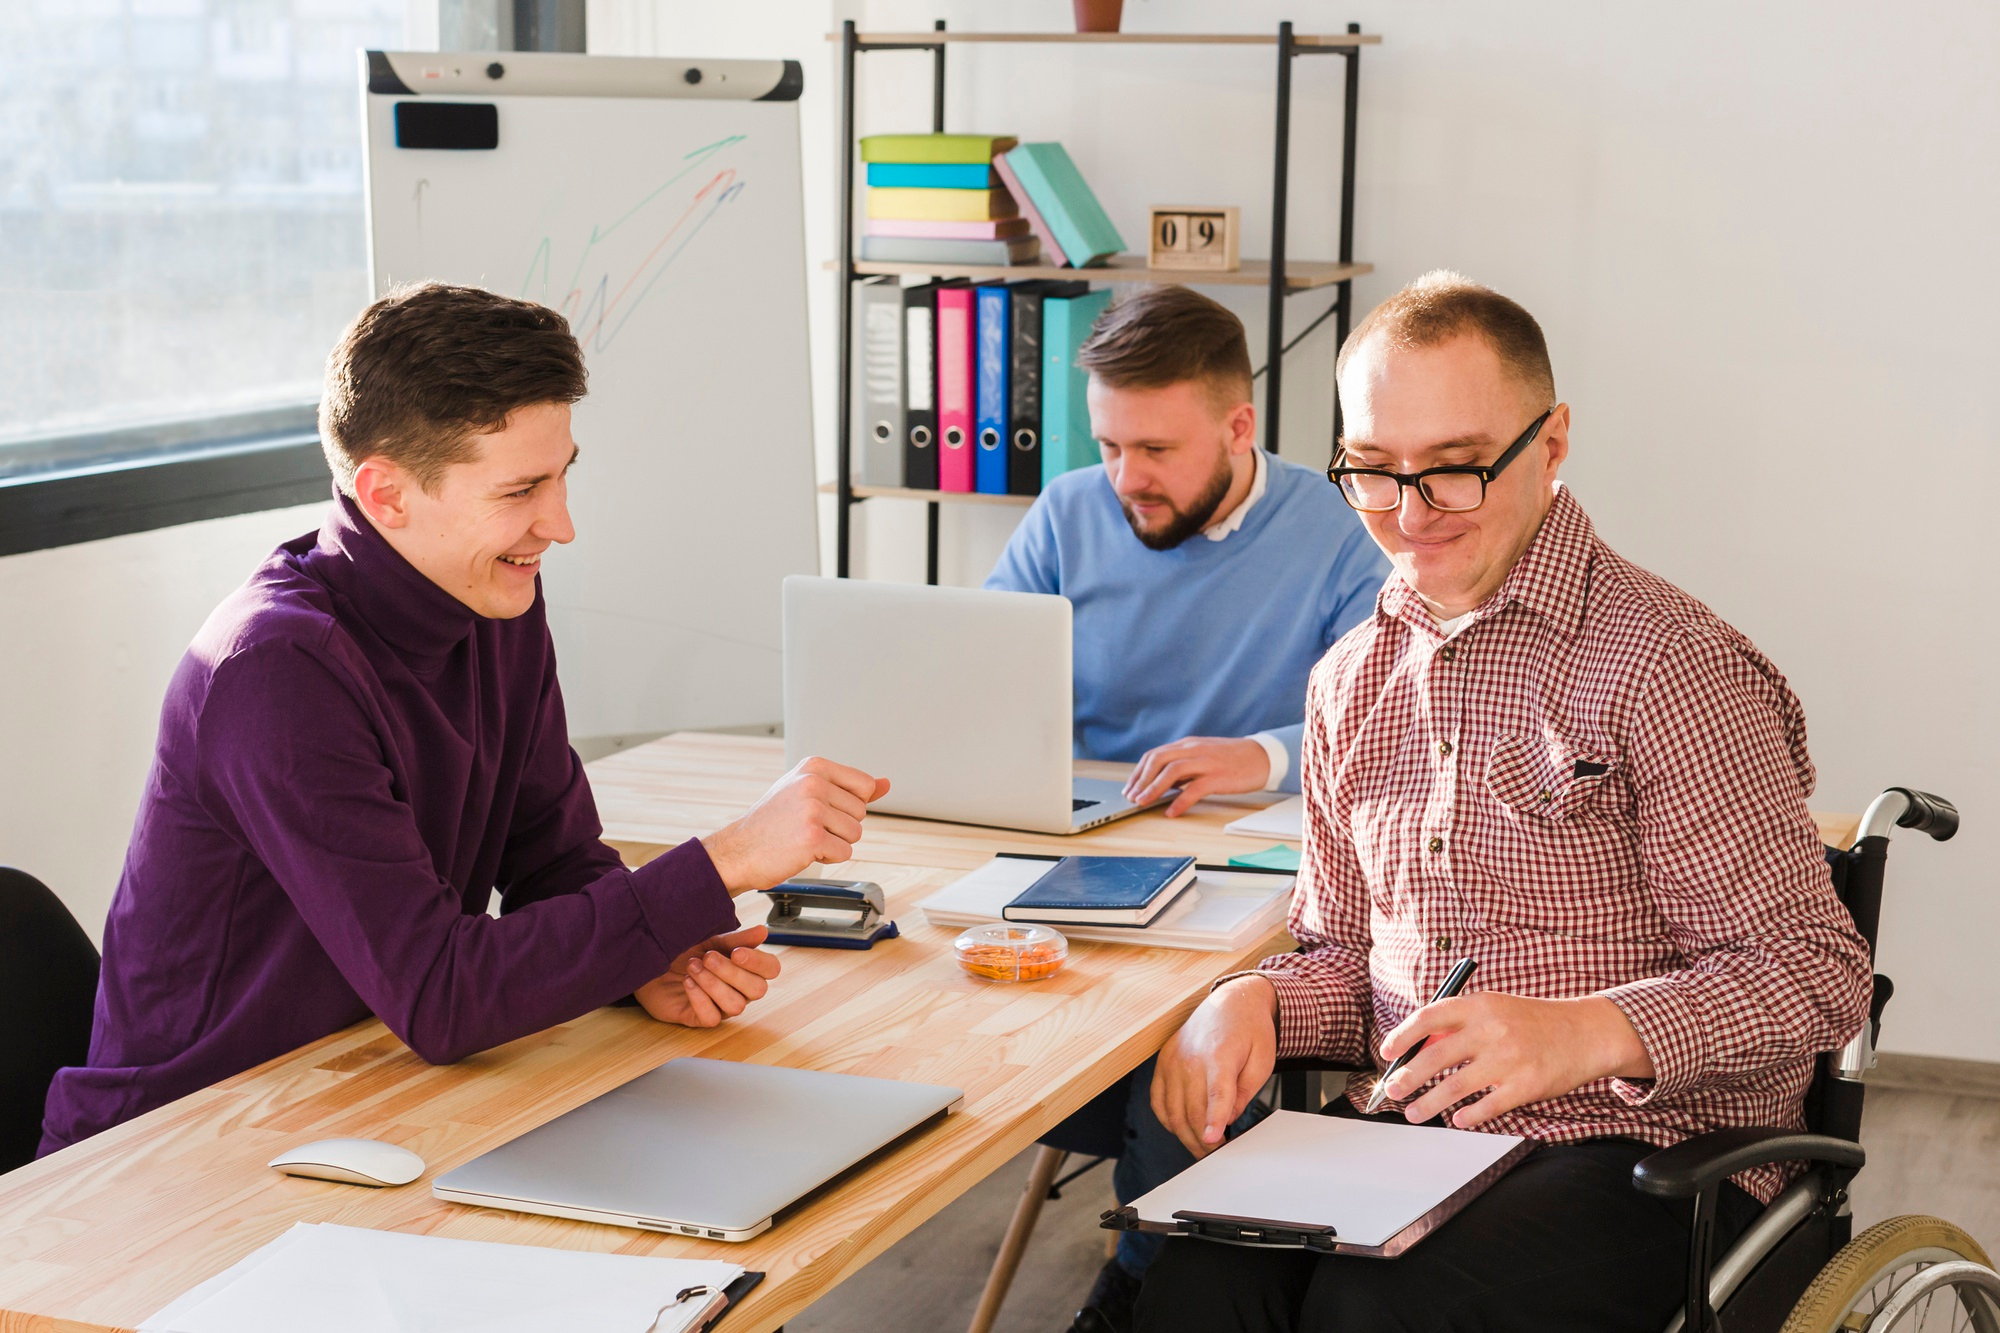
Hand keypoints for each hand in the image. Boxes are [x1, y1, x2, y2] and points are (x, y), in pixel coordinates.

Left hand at [634, 925, 782, 1027]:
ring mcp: (720, 1006)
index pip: (771, 970)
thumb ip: (737, 938)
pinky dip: (699, 998)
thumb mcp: (711, 939)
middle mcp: (738, 990)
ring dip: (713, 984)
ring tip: (692, 967)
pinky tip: (687, 982)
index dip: (758, 962)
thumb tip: (763, 931)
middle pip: (757, 990)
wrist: (652, 961)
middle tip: (707, 957)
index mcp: (746, 968)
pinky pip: (711, 1018)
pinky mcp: (699, 1018)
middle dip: (731, 972)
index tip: (737, 952)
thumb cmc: (685, 950)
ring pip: (736, 1006)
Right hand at [700, 756, 889, 893]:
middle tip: (806, 826)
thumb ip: (850, 787)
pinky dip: (827, 858)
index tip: (821, 808)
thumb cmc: (773, 822)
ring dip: (833, 842)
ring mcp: (813, 809)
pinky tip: (802, 850)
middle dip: (839, 826)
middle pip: (861, 812)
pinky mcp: (812, 837)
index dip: (847, 805)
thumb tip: (885, 783)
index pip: (864, 786)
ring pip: (855, 833)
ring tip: (803, 837)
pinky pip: (844, 852)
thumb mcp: (808, 792)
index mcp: (814, 767)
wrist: (738, 851)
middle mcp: (813, 783)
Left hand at [1124, 736, 1272, 816]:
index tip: (1129, 788)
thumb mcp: (1202, 756)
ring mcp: (1206, 762)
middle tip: (1131, 798)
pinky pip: (1194, 789)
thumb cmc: (1231, 759)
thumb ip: (1183, 766)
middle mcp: (1193, 750)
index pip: (1154, 755)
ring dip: (1153, 788)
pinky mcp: (1218, 777)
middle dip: (1140, 780)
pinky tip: (1171, 812)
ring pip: (1172, 771)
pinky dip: (1180, 801)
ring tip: (1143, 803)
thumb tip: (1162, 783)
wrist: (1260, 757)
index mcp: (1187, 745)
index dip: (1138, 772)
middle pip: (1158, 760)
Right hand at [1150, 975, 1278, 1156]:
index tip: (1213, 1141)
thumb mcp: (1263, 1059)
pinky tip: (1180, 1127)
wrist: (1231, 1001)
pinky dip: (1167, 1119)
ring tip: (1201, 1147)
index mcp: (1219, 1055)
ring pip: (1173, 1110)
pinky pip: (1158, 1100)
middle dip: (1205, 1139)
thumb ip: (1245, 1091)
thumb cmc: (1249, 1029)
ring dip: (1186, 1135)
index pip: (1216, 1094)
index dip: (1214, 1120)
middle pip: (1193, 1109)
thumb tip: (1228, 1117)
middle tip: (1217, 1153)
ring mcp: (1173, 1059)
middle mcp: (1191, 1057)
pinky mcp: (1163, 1061)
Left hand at [1377, 993, 1653, 1127]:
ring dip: (1429, 1103)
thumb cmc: (1534, 1023)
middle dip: (1408, 1077)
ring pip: (1455, 1087)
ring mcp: (1509, 1059)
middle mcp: (1491, 1029)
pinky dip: (1468, 1116)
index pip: (1429, 1017)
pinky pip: (1487, 1106)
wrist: (1586, 1032)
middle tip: (1392, 1090)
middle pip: (1435, 1057)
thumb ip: (1461, 1026)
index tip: (1387, 1053)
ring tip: (1414, 1113)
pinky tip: (1457, 1120)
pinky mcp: (1526, 1085)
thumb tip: (1419, 1050)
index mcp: (1480, 1005)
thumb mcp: (1496, 1009)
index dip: (1403, 1036)